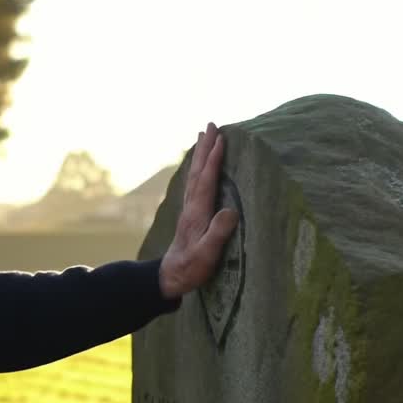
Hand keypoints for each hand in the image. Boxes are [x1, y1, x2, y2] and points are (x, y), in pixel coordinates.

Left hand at [159, 122, 239, 299]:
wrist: (172, 277)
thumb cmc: (192, 268)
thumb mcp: (207, 254)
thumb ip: (218, 234)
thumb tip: (231, 211)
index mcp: (197, 212)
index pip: (206, 180)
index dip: (213, 160)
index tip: (220, 139)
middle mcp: (192, 206)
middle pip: (197, 171)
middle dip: (205, 147)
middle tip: (210, 125)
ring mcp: (190, 208)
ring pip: (194, 175)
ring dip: (200, 154)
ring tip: (203, 136)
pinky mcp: (191, 214)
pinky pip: (195, 183)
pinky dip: (198, 168)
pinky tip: (199, 165)